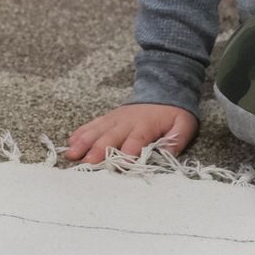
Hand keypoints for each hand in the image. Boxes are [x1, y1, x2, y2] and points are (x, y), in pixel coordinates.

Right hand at [64, 104, 198, 165]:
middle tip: (87, 163)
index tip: (119, 166)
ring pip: (97, 130)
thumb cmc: (174, 112)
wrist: (163, 88)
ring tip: (72, 154)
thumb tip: (166, 155)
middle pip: (111, 137)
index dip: (127, 153)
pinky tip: (70, 142)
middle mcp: (127, 122)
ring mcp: (115, 118)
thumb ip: (176, 140)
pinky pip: (92, 124)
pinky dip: (81, 133)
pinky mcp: (108, 117)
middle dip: (99, 150)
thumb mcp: (183, 125)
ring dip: (84, 142)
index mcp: (146, 125)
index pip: (135, 141)